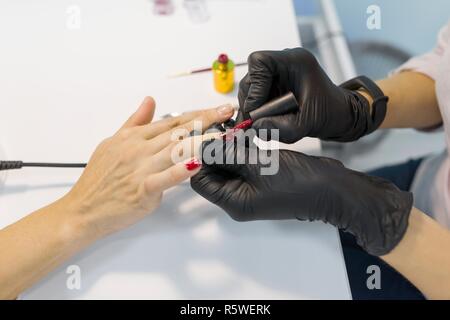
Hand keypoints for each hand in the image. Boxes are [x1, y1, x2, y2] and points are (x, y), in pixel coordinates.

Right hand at [62, 97, 233, 239]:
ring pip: (175, 149)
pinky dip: (181, 170)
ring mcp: (140, 168)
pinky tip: (198, 163)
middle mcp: (138, 149)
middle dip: (206, 120)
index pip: (171, 121)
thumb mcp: (113, 143)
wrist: (82, 209)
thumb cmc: (98, 179)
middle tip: (227, 112)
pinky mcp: (141, 189)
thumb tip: (149, 100)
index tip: (217, 109)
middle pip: (178, 131)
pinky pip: (164, 178)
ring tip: (222, 134)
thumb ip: (134, 122)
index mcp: (133, 137)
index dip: (196, 114)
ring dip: (201, 140)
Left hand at [191, 139, 412, 255]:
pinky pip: (245, 160)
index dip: (199, 159)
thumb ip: (228, 155)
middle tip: (216, 125)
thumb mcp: (258, 166)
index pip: (202, 181)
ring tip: (229, 124)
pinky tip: (244, 130)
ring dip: (229, 144)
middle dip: (214, 148)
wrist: (331, 188)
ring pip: (230, 163)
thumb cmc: (298, 183)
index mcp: (234, 202)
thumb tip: (204, 146)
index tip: (201, 136)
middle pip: (215, 171)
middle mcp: (240, 197)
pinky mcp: (263, 176)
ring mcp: (252, 187)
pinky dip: (243, 146)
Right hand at [238, 48, 376, 142]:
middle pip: (251, 77)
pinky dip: (255, 109)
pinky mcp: (273, 83)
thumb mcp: (304, 125)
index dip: (254, 86)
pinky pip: (253, 94)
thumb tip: (254, 127)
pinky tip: (265, 120)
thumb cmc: (328, 114)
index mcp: (295, 61)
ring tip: (264, 123)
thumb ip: (279, 127)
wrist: (337, 115)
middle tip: (258, 122)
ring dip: (253, 107)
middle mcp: (284, 62)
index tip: (257, 108)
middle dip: (252, 101)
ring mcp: (277, 72)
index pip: (260, 62)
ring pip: (249, 87)